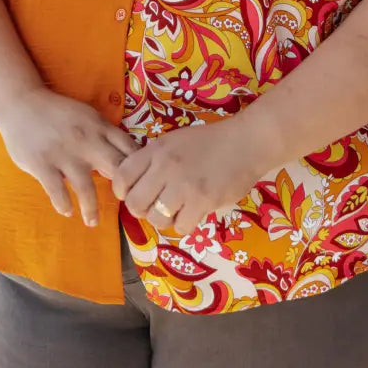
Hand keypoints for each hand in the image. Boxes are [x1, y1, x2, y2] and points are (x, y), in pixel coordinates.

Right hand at [0, 86, 138, 226]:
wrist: (20, 103)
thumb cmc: (57, 113)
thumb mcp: (87, 116)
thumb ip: (105, 135)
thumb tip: (127, 160)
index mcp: (100, 126)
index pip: (130, 149)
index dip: (140, 169)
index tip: (141, 186)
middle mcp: (86, 140)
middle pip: (115, 169)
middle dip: (123, 190)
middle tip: (123, 207)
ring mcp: (64, 153)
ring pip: (86, 188)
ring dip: (91, 209)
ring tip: (93, 222)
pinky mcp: (42, 164)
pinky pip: (57, 191)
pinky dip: (63, 204)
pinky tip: (67, 210)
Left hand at [111, 119, 264, 235]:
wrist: (245, 143)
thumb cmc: (209, 141)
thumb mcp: (174, 141)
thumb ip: (154, 160)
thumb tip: (136, 185)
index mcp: (156, 150)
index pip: (122, 177)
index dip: (123, 191)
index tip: (133, 194)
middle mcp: (165, 167)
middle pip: (135, 204)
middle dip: (142, 210)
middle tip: (155, 207)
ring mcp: (183, 185)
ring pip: (156, 219)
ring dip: (164, 219)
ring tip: (177, 211)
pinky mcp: (202, 201)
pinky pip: (181, 226)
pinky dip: (185, 224)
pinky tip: (193, 213)